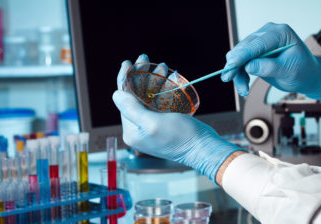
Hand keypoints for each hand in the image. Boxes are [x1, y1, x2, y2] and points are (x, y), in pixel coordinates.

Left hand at [114, 54, 242, 180]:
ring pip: (148, 96)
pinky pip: (159, 102)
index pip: (123, 100)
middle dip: (141, 76)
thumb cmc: (181, 137)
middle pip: (135, 96)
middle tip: (146, 58)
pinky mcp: (164, 123)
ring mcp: (151, 126)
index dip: (124, 79)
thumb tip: (115, 94)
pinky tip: (169, 77)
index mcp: (132, 131)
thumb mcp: (153, 123)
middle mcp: (138, 129)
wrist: (205, 149)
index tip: (128, 62)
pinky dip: (162, 89)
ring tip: (162, 66)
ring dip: (154, 79)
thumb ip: (131, 109)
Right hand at [221, 22, 320, 98]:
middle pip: (244, 47)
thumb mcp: (289, 71)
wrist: (307, 75)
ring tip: (243, 89)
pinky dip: (239, 73)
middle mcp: (268, 33)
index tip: (231, 66)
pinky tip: (243, 85)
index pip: (257, 43)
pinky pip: (240, 61)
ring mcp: (260, 41)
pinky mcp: (255, 51)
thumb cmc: (303, 71)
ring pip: (239, 55)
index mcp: (280, 33)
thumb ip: (269, 67)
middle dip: (235, 65)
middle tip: (229, 79)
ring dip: (237, 72)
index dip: (242, 55)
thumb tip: (248, 66)